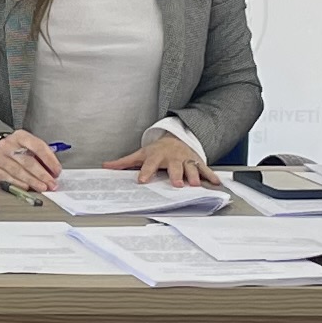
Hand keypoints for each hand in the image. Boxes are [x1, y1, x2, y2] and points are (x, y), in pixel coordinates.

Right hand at [0, 131, 60, 192]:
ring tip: (43, 188)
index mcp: (20, 136)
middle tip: (52, 183)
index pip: (38, 146)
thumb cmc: (15, 150)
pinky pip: (8, 179)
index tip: (57, 171)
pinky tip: (28, 188)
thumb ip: (41, 155)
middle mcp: (8, 145)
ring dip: (33, 182)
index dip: (50, 160)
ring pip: (19, 172)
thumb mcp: (28, 145)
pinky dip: (20, 184)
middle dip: (43, 175)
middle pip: (28, 161)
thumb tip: (53, 171)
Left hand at [101, 134, 217, 189]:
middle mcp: (173, 157)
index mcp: (157, 155)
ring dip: (193, 175)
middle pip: (174, 166)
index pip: (150, 164)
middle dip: (175, 174)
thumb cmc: (157, 150)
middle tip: (176, 183)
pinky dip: (211, 175)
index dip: (146, 171)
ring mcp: (186, 159)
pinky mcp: (197, 162)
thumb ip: (124, 162)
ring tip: (195, 184)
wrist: (177, 138)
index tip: (142, 180)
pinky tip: (216, 183)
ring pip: (190, 167)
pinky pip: (205, 169)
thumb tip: (106, 167)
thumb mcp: (141, 153)